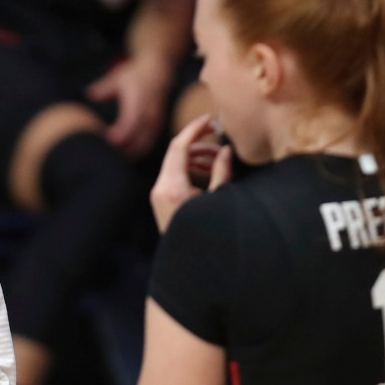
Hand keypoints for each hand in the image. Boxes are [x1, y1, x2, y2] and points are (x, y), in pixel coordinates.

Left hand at [87, 57, 169, 158]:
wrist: (158, 73)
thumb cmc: (134, 76)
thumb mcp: (118, 79)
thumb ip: (104, 89)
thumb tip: (90, 94)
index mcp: (138, 104)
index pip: (129, 124)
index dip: (118, 136)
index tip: (105, 142)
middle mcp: (148, 115)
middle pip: (136, 140)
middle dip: (121, 150)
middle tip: (105, 157)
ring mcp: (154, 123)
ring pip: (143, 146)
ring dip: (128, 154)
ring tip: (113, 161)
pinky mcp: (156, 128)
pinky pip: (147, 145)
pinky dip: (136, 153)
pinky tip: (124, 157)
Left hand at [150, 114, 231, 232]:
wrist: (188, 265)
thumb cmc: (206, 234)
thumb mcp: (218, 200)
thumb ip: (222, 172)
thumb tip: (226, 150)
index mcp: (171, 186)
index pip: (179, 146)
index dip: (195, 128)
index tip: (210, 119)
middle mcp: (160, 188)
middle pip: (177, 152)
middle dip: (199, 142)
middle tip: (219, 136)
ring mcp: (158, 195)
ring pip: (176, 163)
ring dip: (196, 156)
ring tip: (218, 159)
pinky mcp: (161, 201)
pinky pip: (174, 175)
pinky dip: (190, 168)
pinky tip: (209, 171)